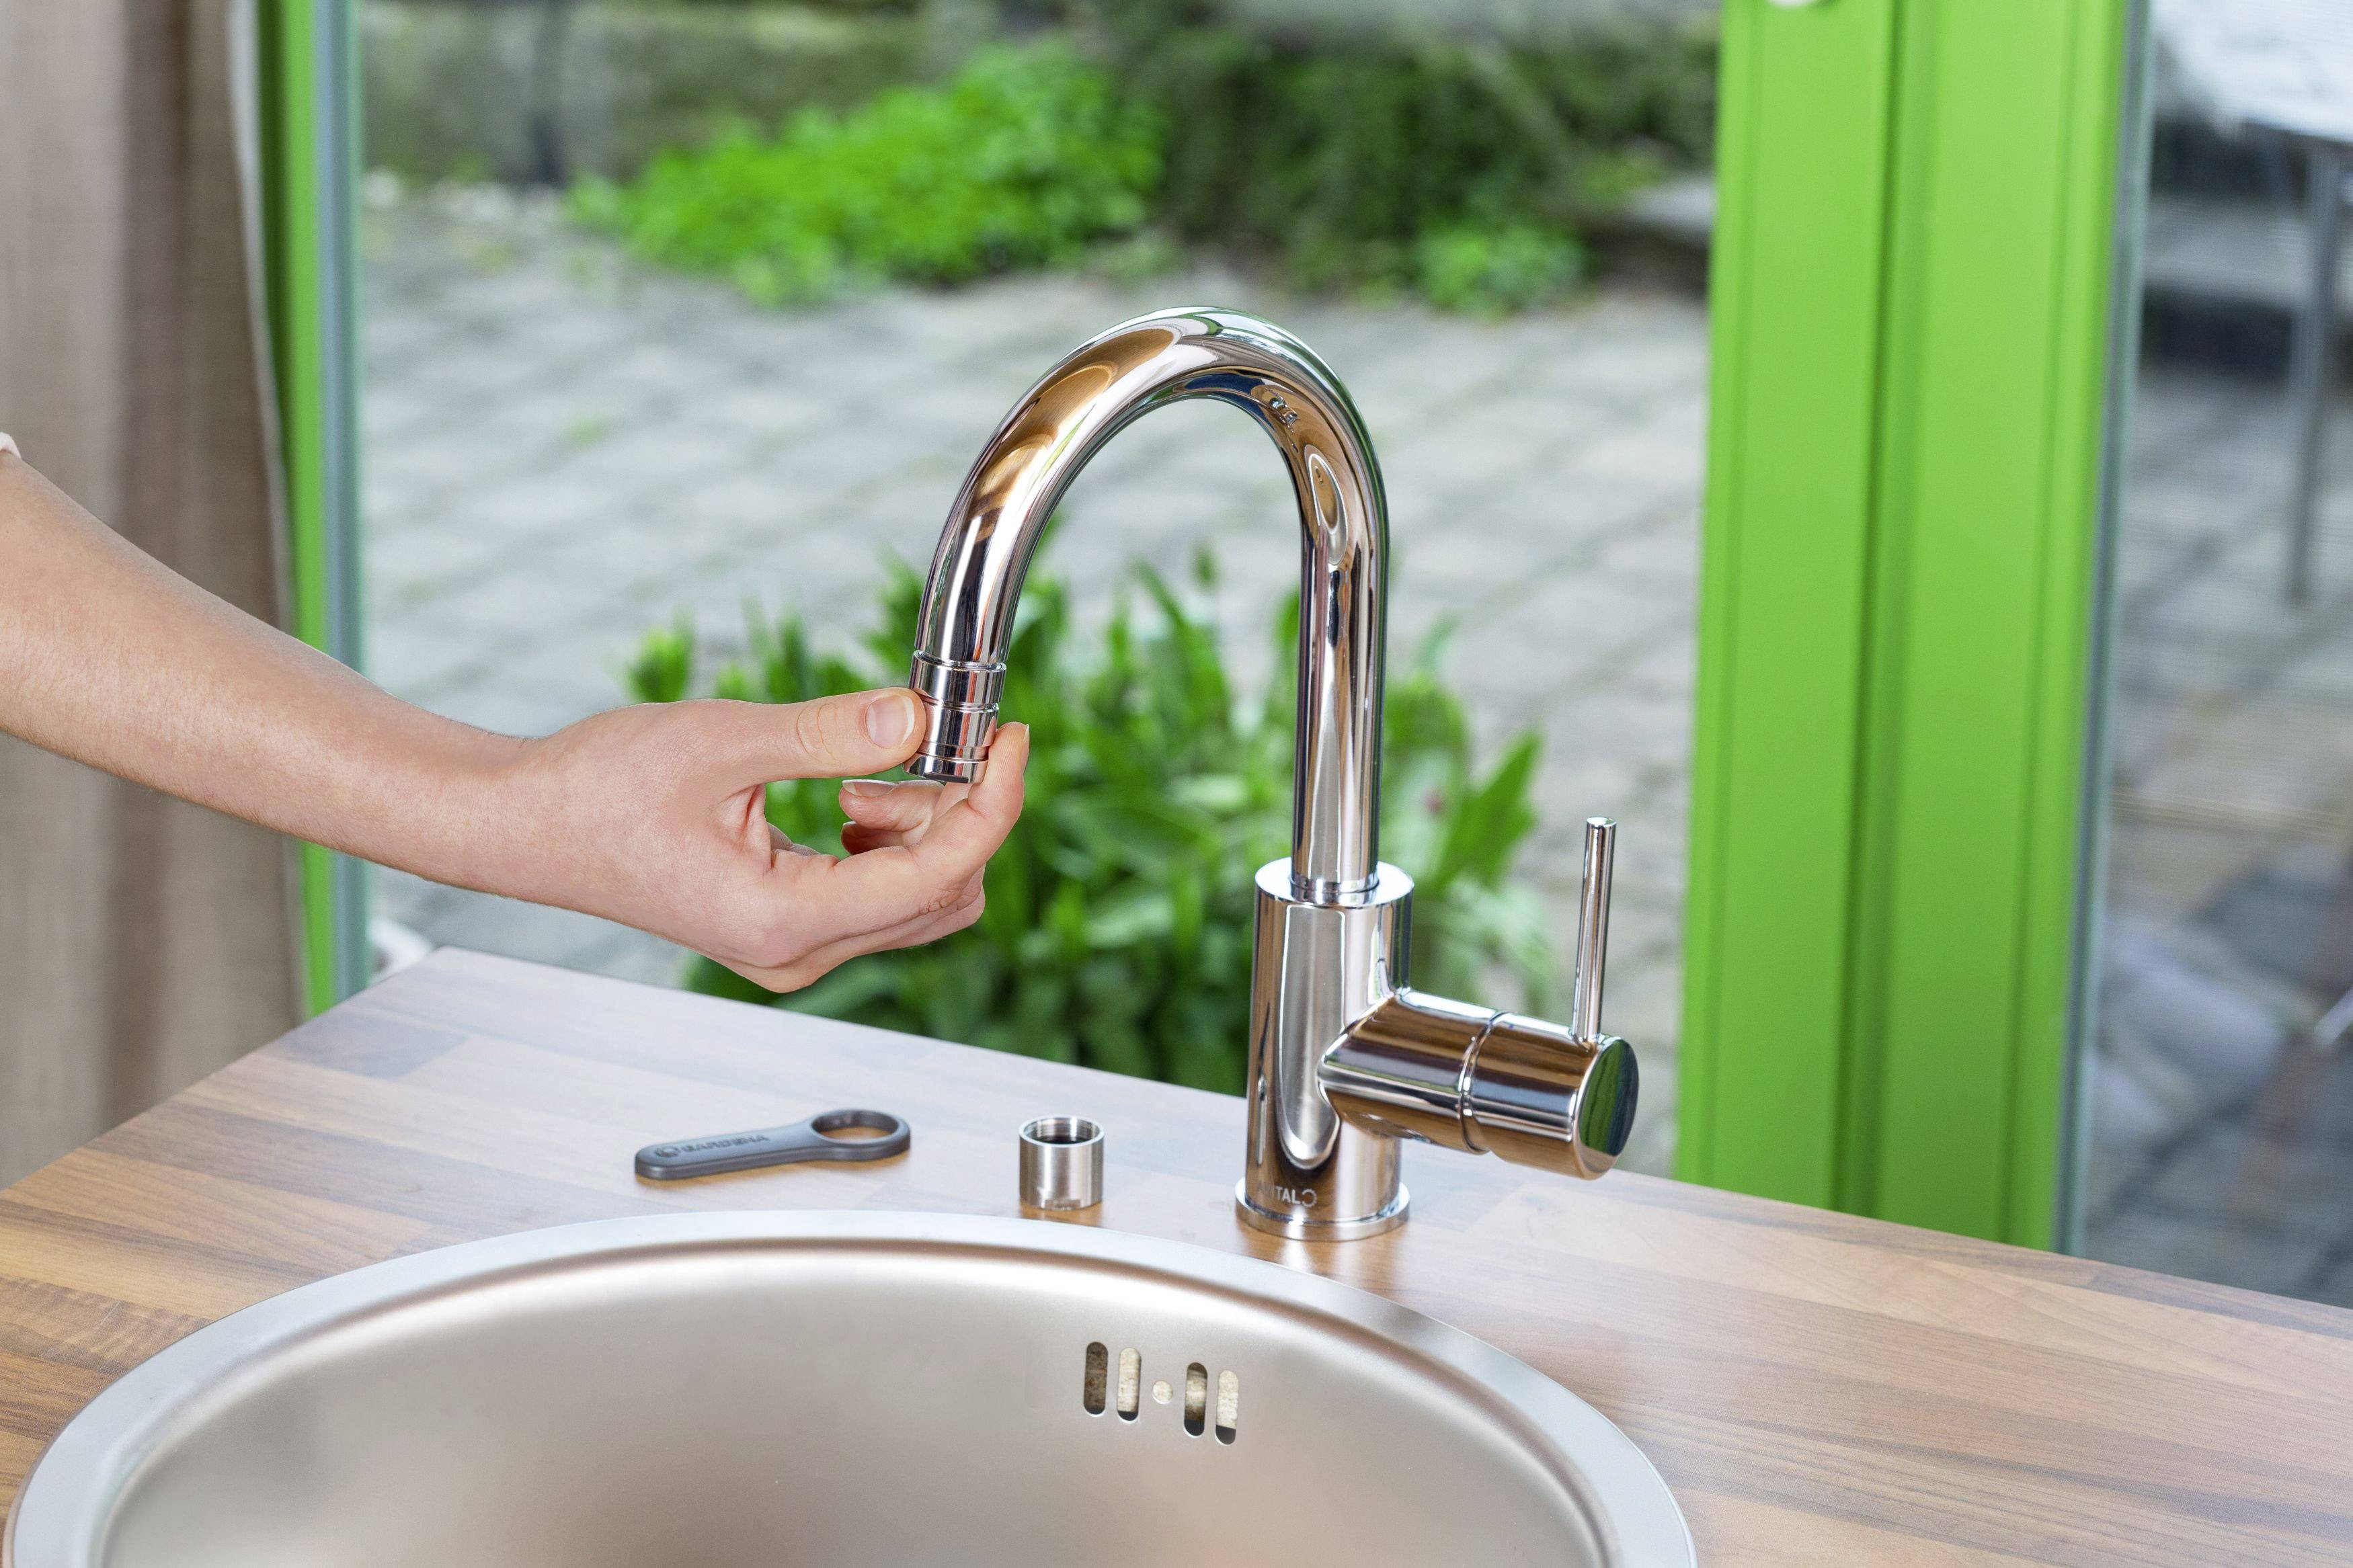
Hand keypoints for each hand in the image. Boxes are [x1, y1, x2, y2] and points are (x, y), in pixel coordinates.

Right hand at [494, 688, 1027, 991]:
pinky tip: (848, 799)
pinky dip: (891, 845)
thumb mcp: (720, 742)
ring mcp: (793, 953)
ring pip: (919, 904)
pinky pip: (881, 901)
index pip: (938, 874)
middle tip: (937, 741)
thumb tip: (918, 718)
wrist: (529, 826)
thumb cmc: (598, 789)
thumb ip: (826, 733)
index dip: (993, 802)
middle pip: (944, 897)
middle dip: (960, 814)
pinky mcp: (787, 934)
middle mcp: (797, 954)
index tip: (1009, 739)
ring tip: (863, 774)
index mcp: (784, 921)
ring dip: (923, 830)